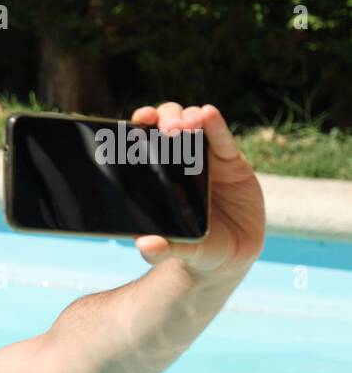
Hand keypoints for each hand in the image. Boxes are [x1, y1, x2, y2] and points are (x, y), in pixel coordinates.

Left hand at [130, 102, 265, 281]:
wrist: (229, 259)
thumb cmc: (193, 249)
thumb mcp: (177, 250)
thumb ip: (160, 249)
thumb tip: (144, 244)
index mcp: (157, 176)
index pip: (145, 141)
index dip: (141, 126)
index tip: (138, 122)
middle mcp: (179, 162)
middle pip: (170, 124)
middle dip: (166, 119)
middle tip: (166, 130)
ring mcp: (207, 160)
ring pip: (195, 126)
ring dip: (189, 118)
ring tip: (186, 126)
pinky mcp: (233, 164)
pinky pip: (223, 140)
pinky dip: (216, 125)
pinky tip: (209, 114)